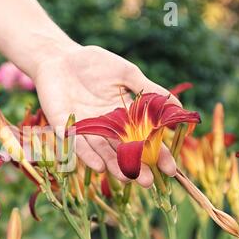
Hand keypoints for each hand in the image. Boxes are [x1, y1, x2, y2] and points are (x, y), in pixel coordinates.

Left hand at [34, 45, 179, 186]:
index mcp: (121, 117)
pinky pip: (75, 143)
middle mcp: (104, 128)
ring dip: (113, 165)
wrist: (59, 56)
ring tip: (126, 177)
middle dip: (134, 166)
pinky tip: (98, 167)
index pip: (142, 138)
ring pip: (100, 151)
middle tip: (148, 182)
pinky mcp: (63, 126)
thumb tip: (178, 106)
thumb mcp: (125, 74)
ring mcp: (84, 129)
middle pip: (121, 150)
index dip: (157, 154)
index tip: (170, 170)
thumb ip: (148, 89)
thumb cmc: (94, 63)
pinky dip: (86, 155)